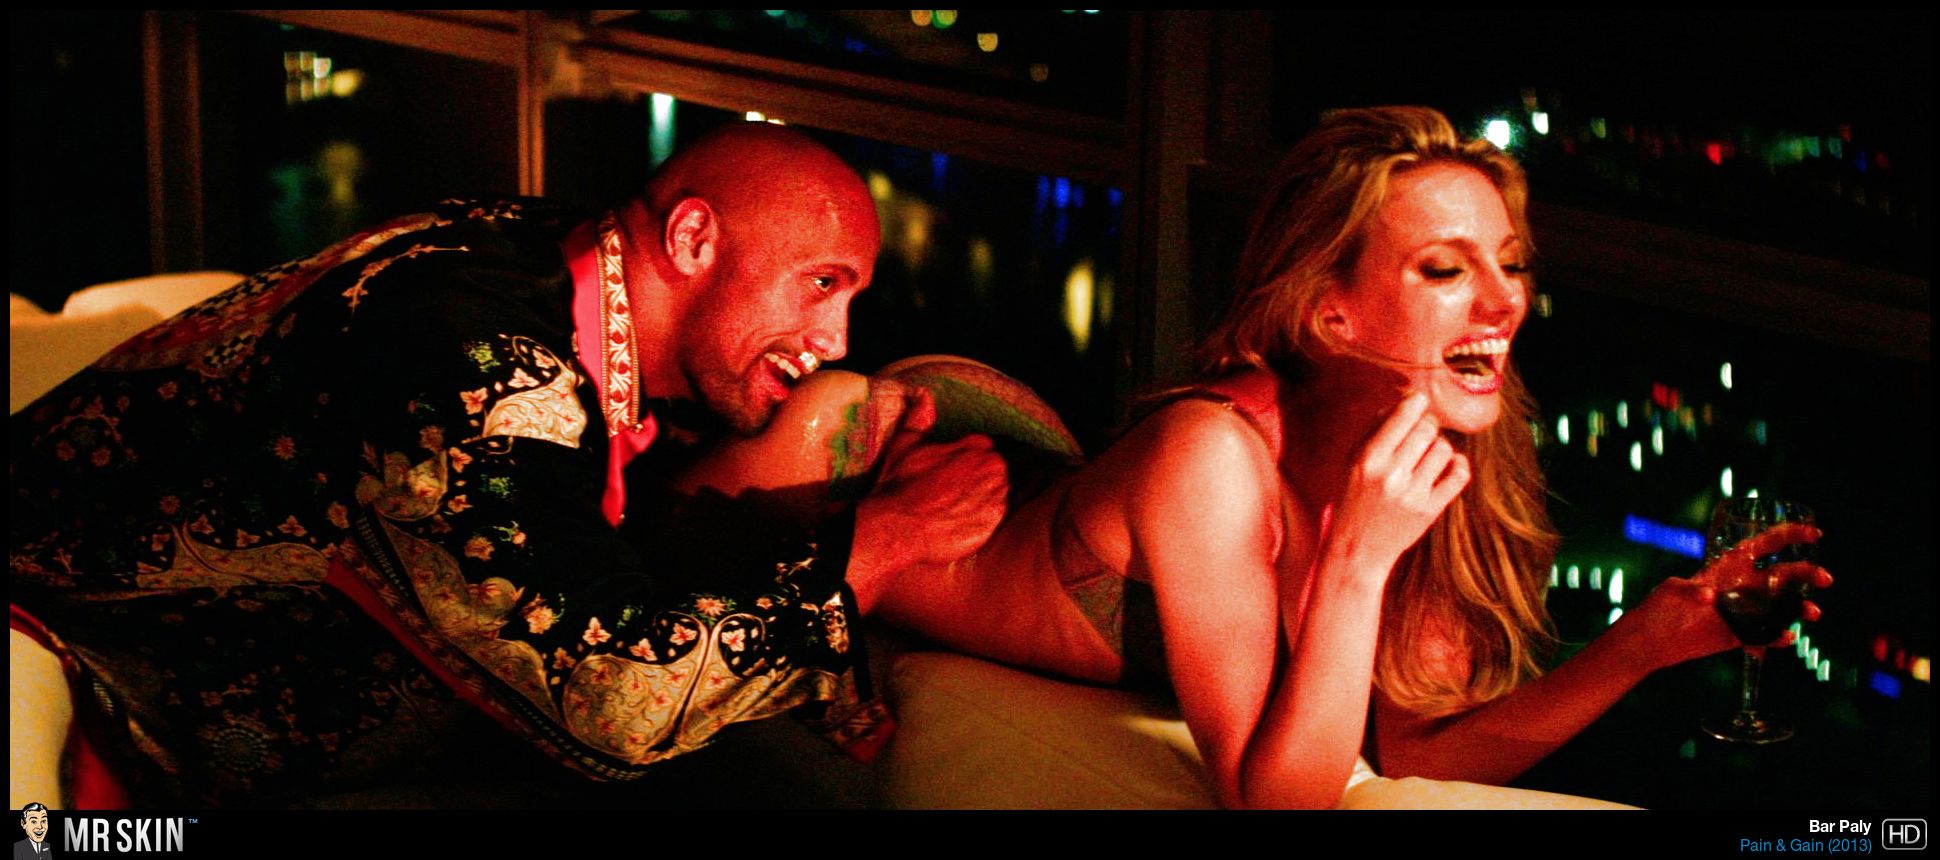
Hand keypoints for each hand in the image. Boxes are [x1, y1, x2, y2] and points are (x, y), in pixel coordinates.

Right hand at [849, 406, 1008, 596]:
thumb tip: (923, 395)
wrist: (896, 529)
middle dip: (981, 479)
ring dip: (986, 499)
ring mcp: (996, 499)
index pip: (985, 449)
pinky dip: (984, 520)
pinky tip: (963, 524)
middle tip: (953, 492)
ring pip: (999, 495)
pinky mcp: (993, 526)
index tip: (953, 471)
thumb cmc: (899, 486)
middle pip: (997, 472)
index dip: (967, 459)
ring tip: (957, 508)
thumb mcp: (904, 445)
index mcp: (977, 448)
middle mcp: (993, 471)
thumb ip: (919, 419)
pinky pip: (996, 519)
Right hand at [1325, 393, 1470, 577]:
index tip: (1419, 403)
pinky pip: (1459, 474)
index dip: (1417, 403)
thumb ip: (1376, 427)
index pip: (1404, 415)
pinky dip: (1458, 465)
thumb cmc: (1355, 496)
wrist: (1357, 548)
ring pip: (1444, 449)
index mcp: (1368, 458)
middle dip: (1428, 425)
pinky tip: (1448, 466)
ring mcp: (1412, 494)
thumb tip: (1409, 400)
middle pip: (1428, 428)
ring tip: (1428, 456)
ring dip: (1439, 447)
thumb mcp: (1353, 460)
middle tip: (1423, 433)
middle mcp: (1390, 475)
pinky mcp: (1431, 510)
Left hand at [1620, 522, 1831, 669]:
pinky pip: (1763, 635)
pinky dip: (1776, 637)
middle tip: (1826, 579)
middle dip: (1805, 573)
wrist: (1648, 643)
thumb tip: (1708, 596)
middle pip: (1779, 575)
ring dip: (1798, 608)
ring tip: (1813, 613)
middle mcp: (1738, 588)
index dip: (1787, 536)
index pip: (1760, 546)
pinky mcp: (1737, 636)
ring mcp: (1740, 612)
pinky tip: (1787, 638)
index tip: (1813, 533)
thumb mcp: (1673, 592)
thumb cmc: (1658, 609)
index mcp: (1724, 570)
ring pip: (1777, 607)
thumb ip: (1691, 591)